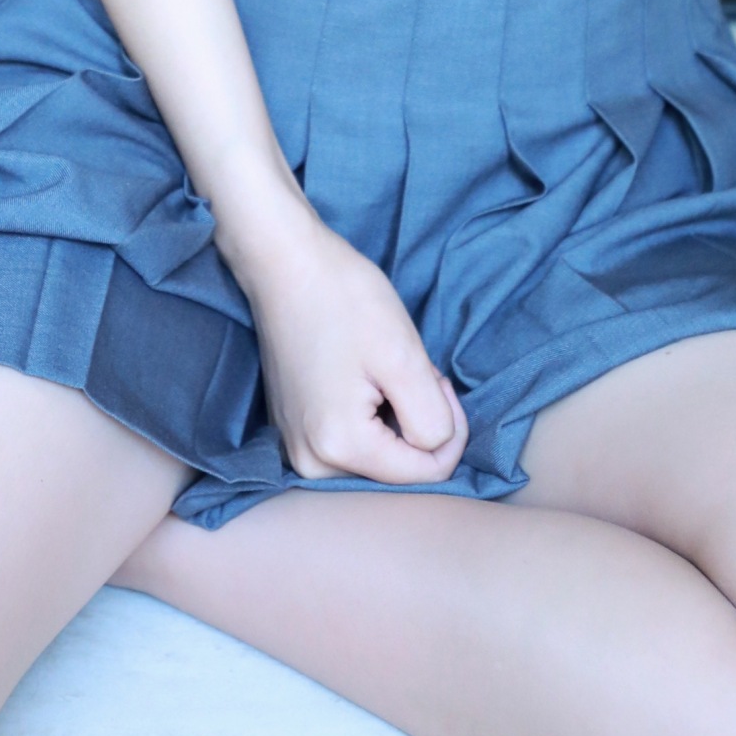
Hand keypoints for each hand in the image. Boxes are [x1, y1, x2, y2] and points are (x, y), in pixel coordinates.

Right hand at [223, 200, 467, 485]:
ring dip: (393, 417)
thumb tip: (436, 446)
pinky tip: (357, 376)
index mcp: (340, 448)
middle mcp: (311, 463)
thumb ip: (432, 419)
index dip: (451, 426)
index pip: (428, 473)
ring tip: (379, 369)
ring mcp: (295, 448)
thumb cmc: (344, 299)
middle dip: (417, 421)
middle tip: (406, 368)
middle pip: (399, 468)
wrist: (283, 263)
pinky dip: (368, 416)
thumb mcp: (405, 357)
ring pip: (377, 455)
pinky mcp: (291, 430)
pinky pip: (350, 442)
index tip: (437, 377)